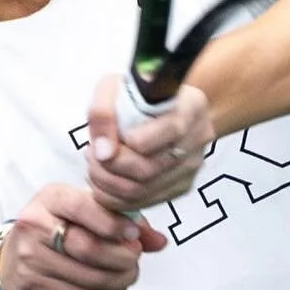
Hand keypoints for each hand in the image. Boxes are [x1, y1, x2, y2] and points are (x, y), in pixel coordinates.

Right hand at [0, 183, 167, 289]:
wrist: (14, 263)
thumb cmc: (58, 231)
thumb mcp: (84, 215)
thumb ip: (122, 221)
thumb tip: (159, 241)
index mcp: (51, 197)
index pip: (85, 207)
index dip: (114, 223)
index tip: (134, 235)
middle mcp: (35, 222)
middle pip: (88, 246)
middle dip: (121, 257)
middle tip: (135, 260)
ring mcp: (30, 254)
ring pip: (87, 274)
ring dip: (117, 279)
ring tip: (129, 276)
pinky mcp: (31, 282)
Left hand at [85, 76, 214, 213]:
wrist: (166, 109)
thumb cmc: (140, 95)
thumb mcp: (116, 86)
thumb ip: (104, 111)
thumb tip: (102, 151)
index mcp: (191, 107)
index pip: (169, 130)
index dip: (132, 142)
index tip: (103, 141)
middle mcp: (197, 139)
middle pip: (149, 168)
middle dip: (109, 167)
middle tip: (91, 155)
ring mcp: (191, 167)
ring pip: (143, 191)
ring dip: (108, 183)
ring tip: (95, 166)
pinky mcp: (182, 186)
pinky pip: (144, 203)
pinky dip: (116, 197)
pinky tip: (105, 180)